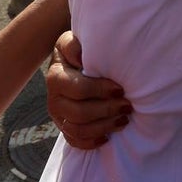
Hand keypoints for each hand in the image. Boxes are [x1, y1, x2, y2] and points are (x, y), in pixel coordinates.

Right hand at [46, 31, 132, 148]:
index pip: (79, 90)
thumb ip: (73, 45)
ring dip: (103, 127)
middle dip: (107, 111)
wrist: (72, 61)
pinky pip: (75, 141)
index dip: (101, 91)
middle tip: (127, 106)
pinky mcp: (64, 127)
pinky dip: (91, 142)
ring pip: (78, 130)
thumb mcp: (72, 40)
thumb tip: (80, 58)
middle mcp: (53, 99)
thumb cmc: (79, 49)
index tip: (120, 89)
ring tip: (123, 119)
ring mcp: (58, 116)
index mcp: (55, 77)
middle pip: (79, 113)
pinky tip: (107, 136)